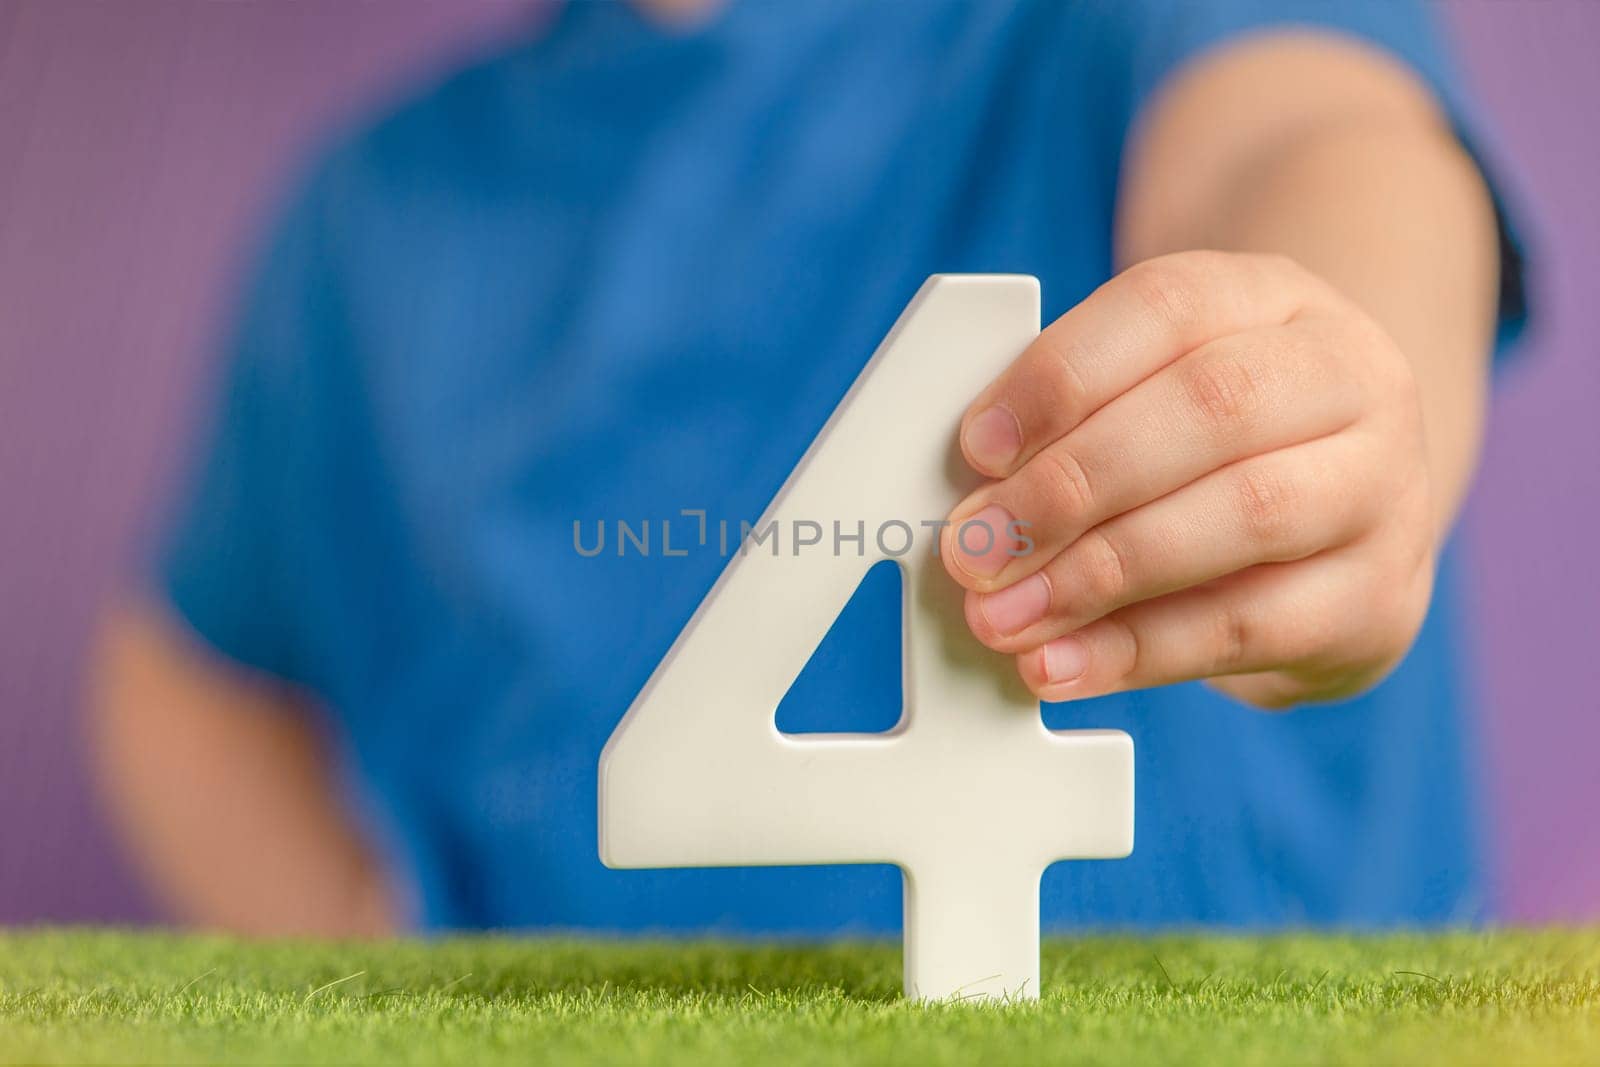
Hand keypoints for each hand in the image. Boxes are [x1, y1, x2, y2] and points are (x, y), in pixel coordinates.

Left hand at [940, 250, 1435, 709]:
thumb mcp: (1150, 392)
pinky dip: (1139, 651)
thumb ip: (1067, 422)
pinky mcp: (1381, 599)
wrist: (1344, 517)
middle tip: (978, 545)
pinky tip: (1063, 664)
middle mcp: (1352, 376)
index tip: (978, 447)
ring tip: (1007, 615)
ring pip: (1247, 517)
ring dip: (1101, 575)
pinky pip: (1252, 627)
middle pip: (1211, 407)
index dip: (1062, 376)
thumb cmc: (1213, 448)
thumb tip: (971, 497)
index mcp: (1273, 297)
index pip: (1167, 306)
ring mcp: (1385, 488)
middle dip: (1073, 484)